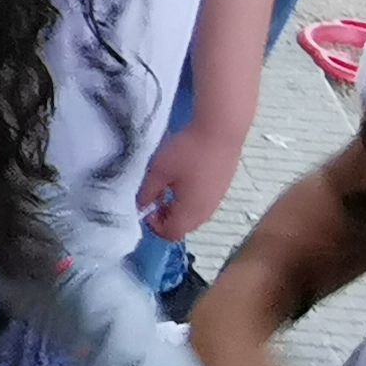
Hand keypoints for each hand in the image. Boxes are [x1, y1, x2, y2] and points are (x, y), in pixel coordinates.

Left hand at [134, 116, 242, 244]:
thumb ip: (148, 192)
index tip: (147, 208)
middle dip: (167, 219)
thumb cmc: (187, 152)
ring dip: (179, 210)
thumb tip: (141, 207)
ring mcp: (217, 200)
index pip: (171, 234)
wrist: (221, 131)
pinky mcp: (223, 187)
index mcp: (190, 212)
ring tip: (170, 187)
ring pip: (195, 217)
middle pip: (184, 228)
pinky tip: (186, 179)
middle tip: (157, 199)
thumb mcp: (159, 171)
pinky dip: (191, 201)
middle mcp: (206, 212)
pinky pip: (204, 204)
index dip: (155, 226)